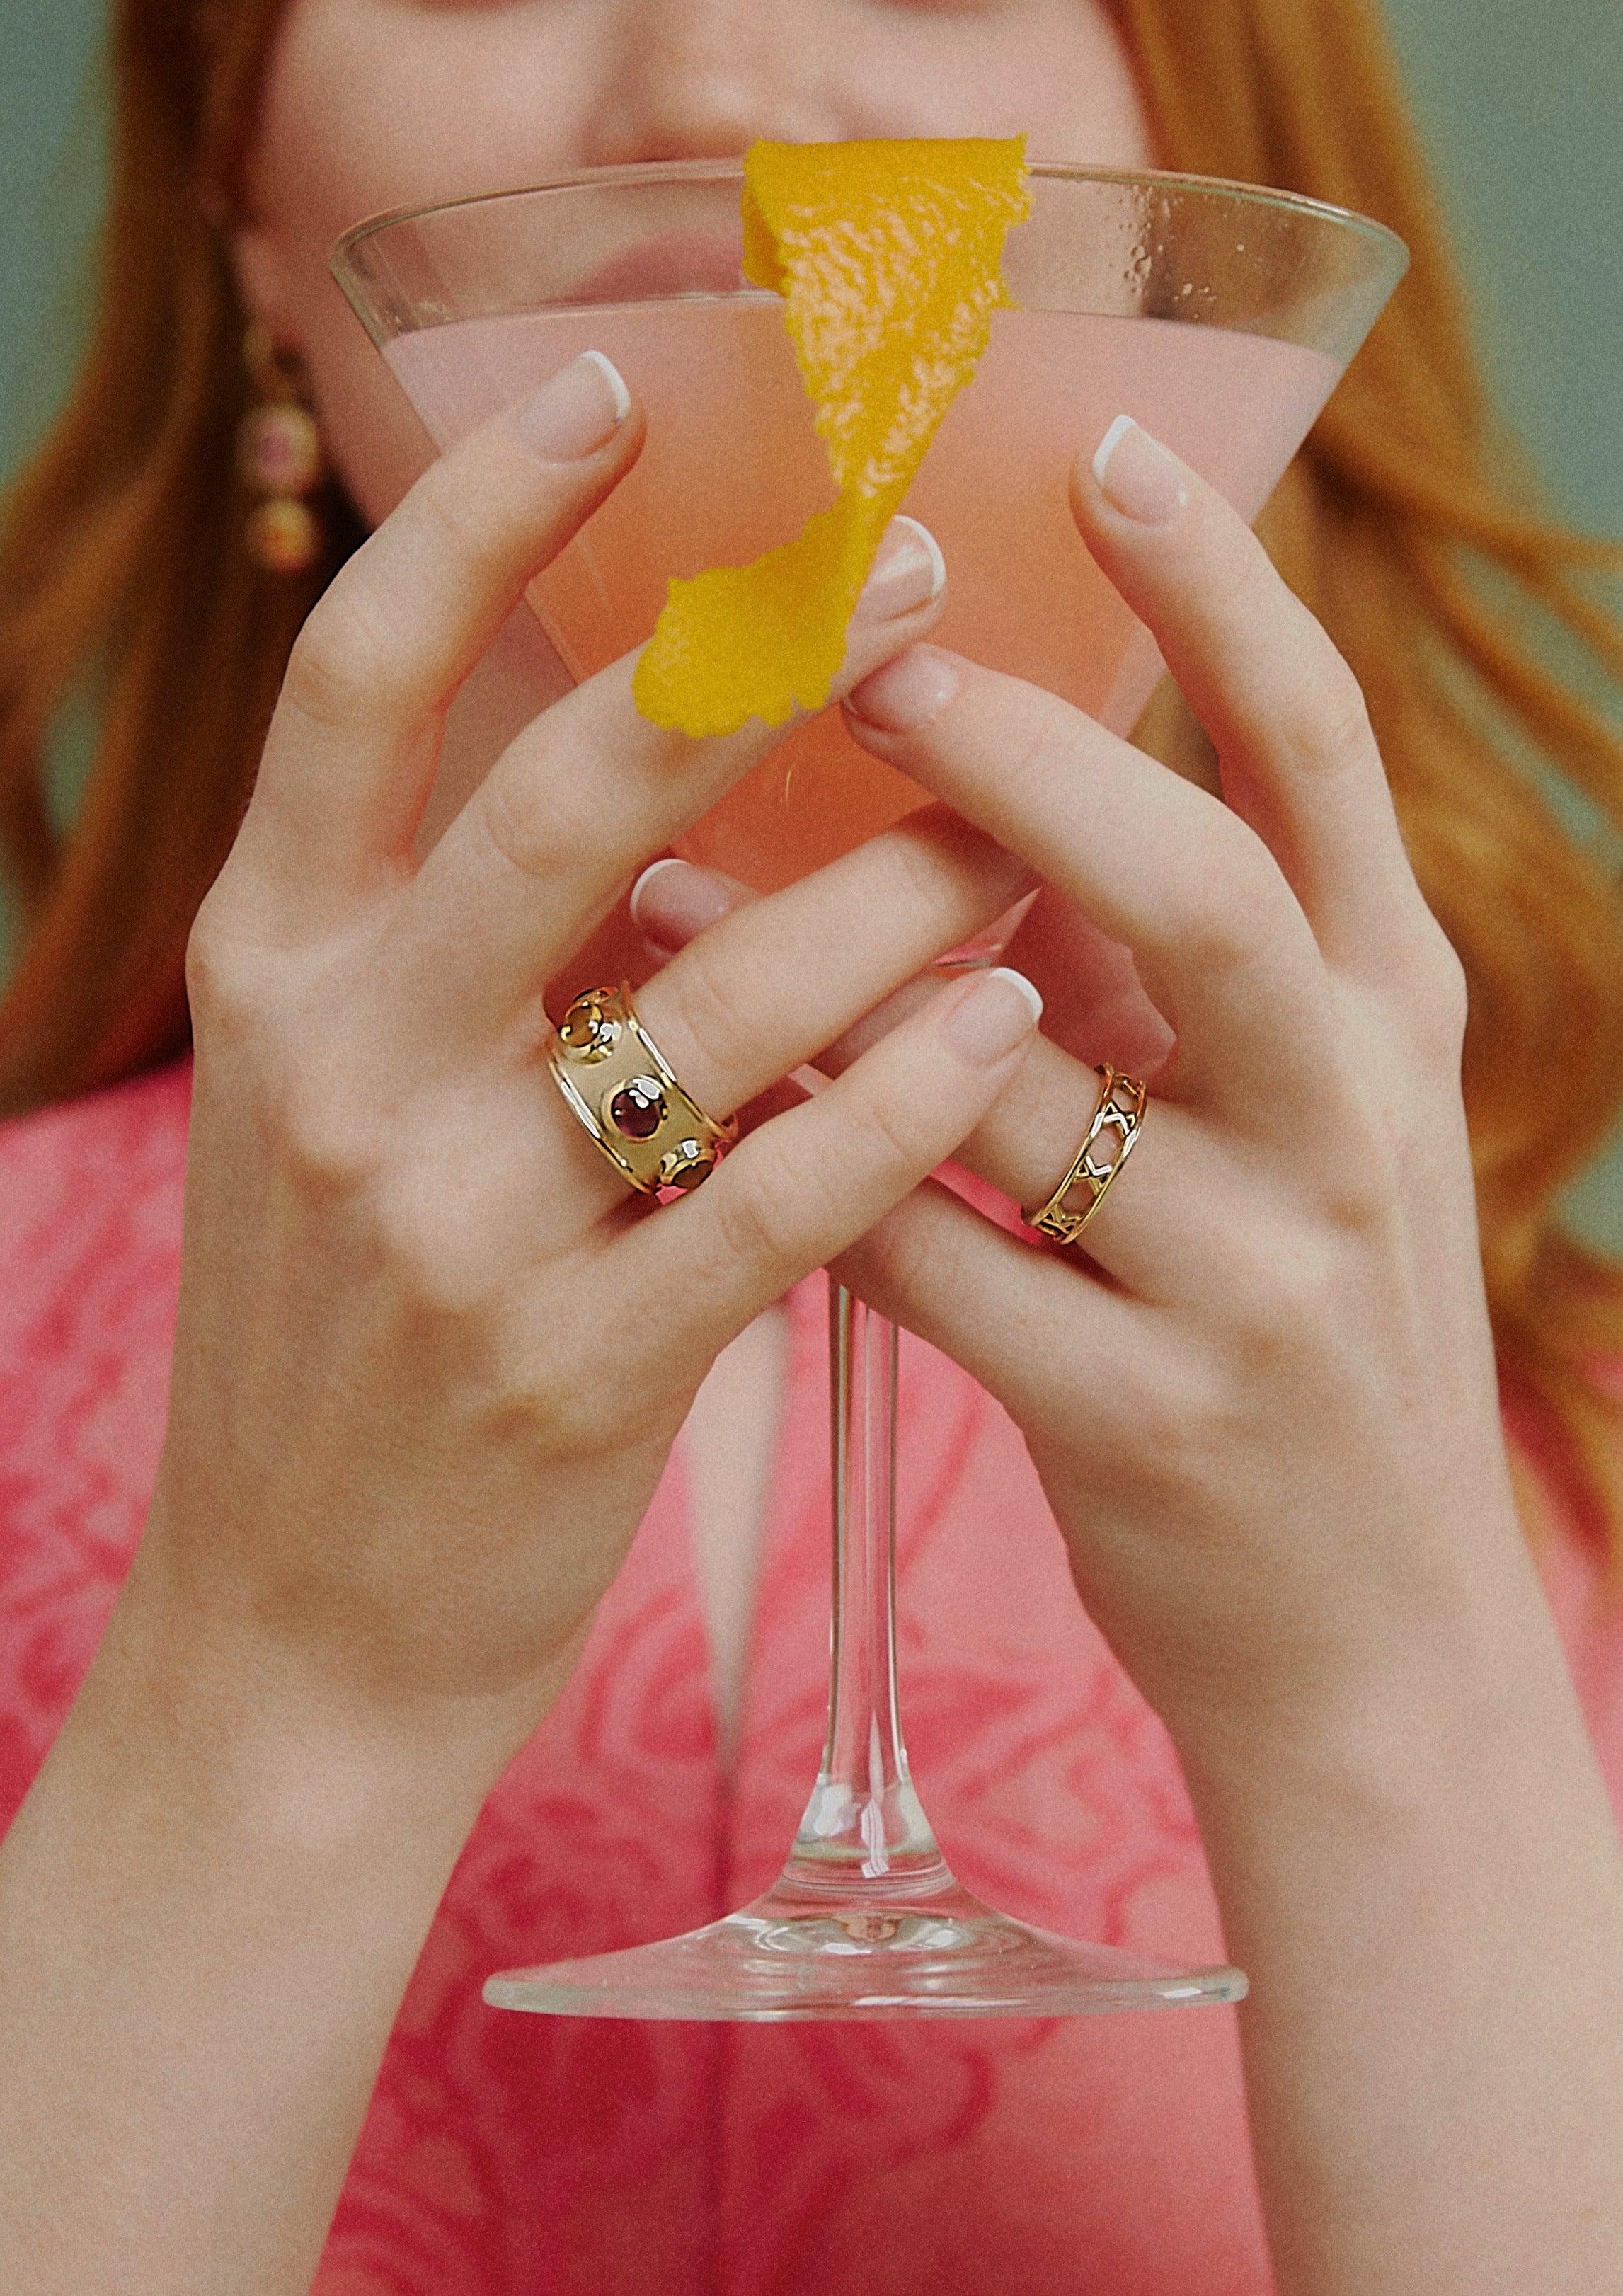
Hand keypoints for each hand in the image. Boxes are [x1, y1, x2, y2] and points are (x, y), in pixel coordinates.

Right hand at [138, 356, 1040, 1766]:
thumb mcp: (328, 1110)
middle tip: (916, 565)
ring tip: (1028, 818)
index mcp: (273, 976)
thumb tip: (630, 760)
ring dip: (895, 889)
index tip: (614, 392)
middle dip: (757, 660)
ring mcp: (455, 1232)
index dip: (478, 517)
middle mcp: (343, 1073)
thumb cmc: (345, 1348)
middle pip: (563, 803)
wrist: (293, 1635)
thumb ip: (435, 941)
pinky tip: (999, 1021)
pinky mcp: (575, 1372)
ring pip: (712, 999)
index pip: (353, 685)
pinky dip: (900, 1098)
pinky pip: (777, 1197)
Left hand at [638, 418, 1526, 1756]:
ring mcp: (1253, 1283)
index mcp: (1388, 1017)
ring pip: (1009, 1084)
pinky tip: (698, 1112)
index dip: (1223, 595)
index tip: (1099, 448)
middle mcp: (1348, 1127)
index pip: (1325, 760)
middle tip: (865, 648)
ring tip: (664, 883)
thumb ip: (1173, 963)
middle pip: (1190, 891)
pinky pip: (922, 1259)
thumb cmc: (1293, 1325)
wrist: (1371, 1640)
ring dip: (823, 976)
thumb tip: (992, 779)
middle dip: (1022, 758)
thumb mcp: (1302, 1119)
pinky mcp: (1142, 1423)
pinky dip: (801, 1172)